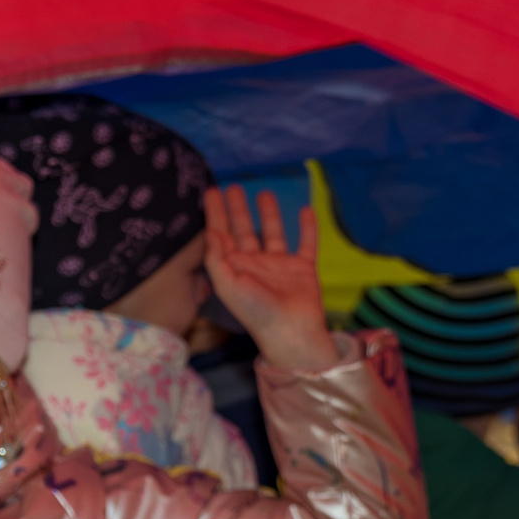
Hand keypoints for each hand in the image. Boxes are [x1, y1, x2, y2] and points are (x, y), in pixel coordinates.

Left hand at [203, 186, 336, 371]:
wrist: (290, 331)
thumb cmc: (254, 312)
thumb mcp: (227, 285)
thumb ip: (216, 259)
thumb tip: (210, 232)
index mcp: (234, 267)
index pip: (221, 235)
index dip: (215, 214)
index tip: (211, 191)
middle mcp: (255, 264)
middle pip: (244, 230)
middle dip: (237, 209)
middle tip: (233, 187)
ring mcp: (279, 265)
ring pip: (273, 233)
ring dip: (269, 214)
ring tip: (265, 192)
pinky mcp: (303, 268)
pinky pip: (307, 243)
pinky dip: (307, 228)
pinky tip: (306, 209)